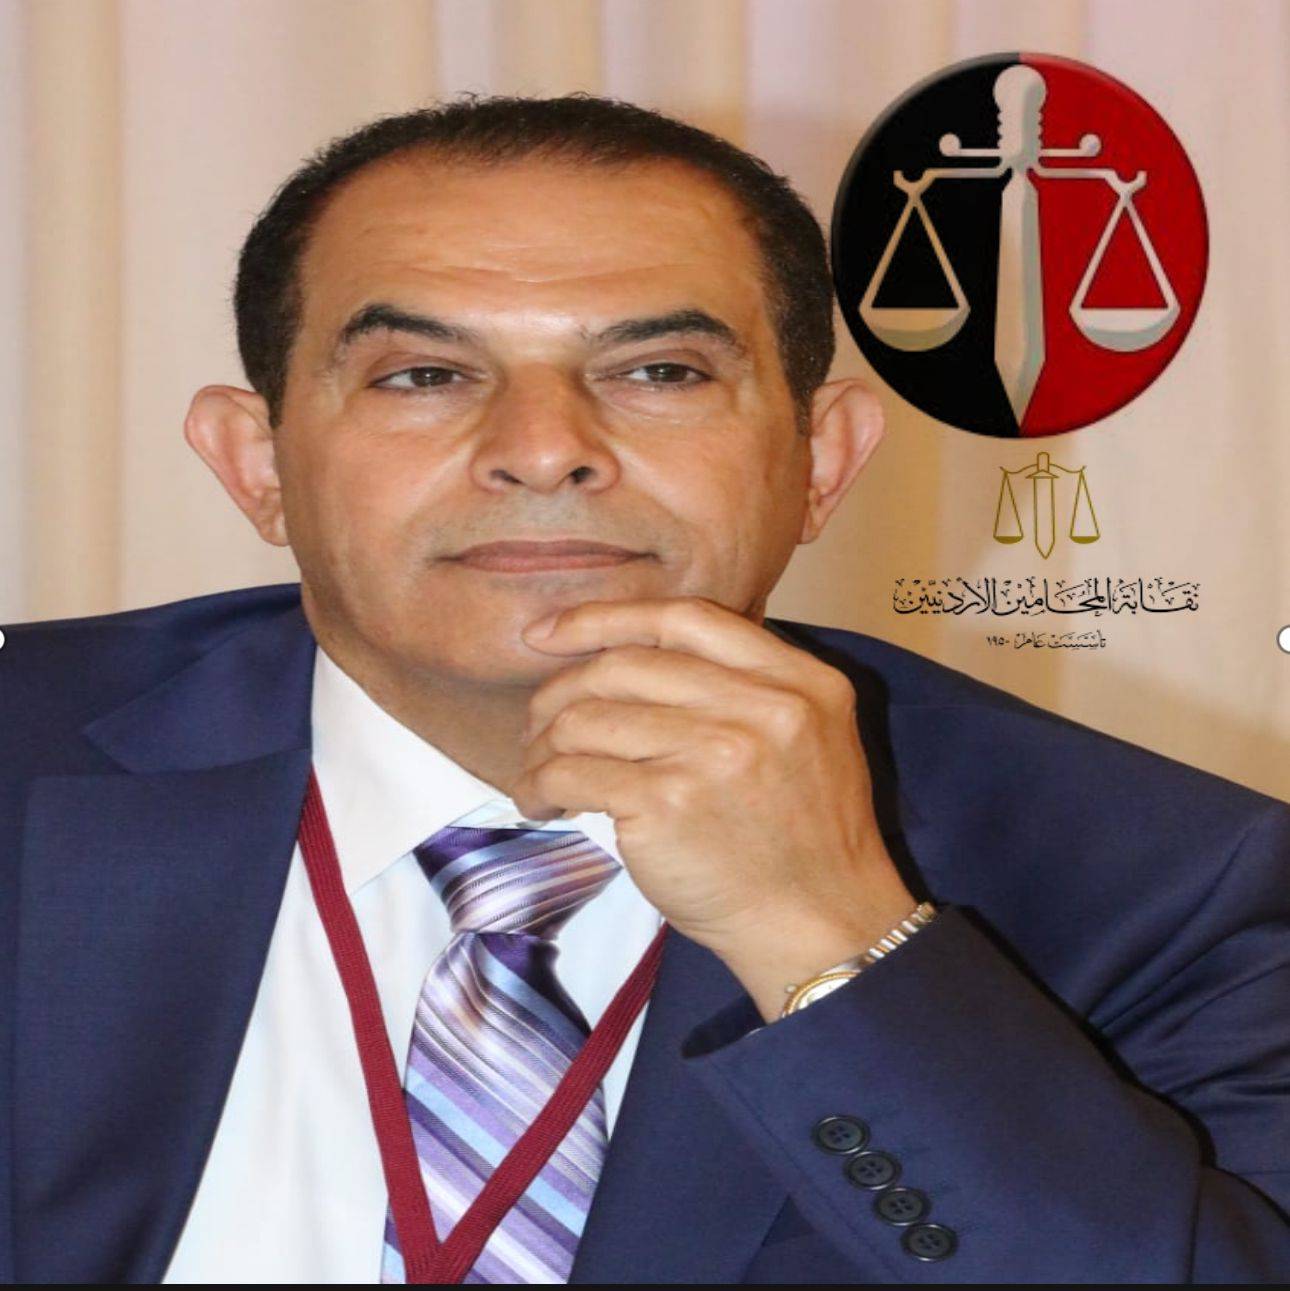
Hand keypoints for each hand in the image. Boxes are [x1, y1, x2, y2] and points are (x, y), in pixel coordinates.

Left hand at [512, 597, 917, 1020]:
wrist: (823, 924)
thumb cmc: (805, 837)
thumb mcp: (809, 735)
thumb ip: (746, 687)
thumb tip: (632, 656)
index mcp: (798, 680)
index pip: (683, 618)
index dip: (604, 618)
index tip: (551, 632)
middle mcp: (760, 706)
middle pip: (624, 666)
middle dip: (560, 689)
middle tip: (537, 724)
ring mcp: (712, 752)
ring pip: (586, 717)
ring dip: (543, 745)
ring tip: (537, 772)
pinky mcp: (667, 804)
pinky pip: (573, 774)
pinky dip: (539, 786)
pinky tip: (541, 803)